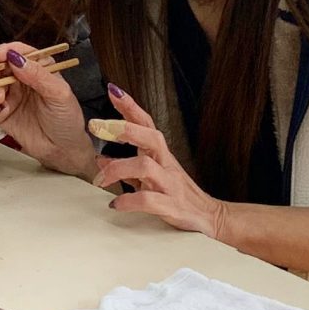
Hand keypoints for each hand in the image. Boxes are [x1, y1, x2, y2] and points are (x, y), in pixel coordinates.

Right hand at [0, 43, 96, 176]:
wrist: (63, 150)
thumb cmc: (67, 120)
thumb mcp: (59, 94)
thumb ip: (38, 75)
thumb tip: (16, 58)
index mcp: (40, 69)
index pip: (21, 52)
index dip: (8, 50)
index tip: (0, 55)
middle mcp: (24, 79)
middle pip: (1, 63)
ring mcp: (12, 94)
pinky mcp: (3, 111)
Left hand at [92, 85, 229, 236]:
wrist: (211, 218)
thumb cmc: (179, 195)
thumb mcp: (150, 178)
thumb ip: (126, 168)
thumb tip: (100, 159)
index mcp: (161, 155)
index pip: (146, 124)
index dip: (130, 106)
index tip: (113, 91)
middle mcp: (166, 165)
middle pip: (150, 136)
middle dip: (124, 128)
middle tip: (97, 126)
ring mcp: (170, 185)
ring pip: (145, 166)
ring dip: (118, 168)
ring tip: (100, 179)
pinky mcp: (172, 207)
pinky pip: (149, 200)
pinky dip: (129, 201)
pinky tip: (116, 204)